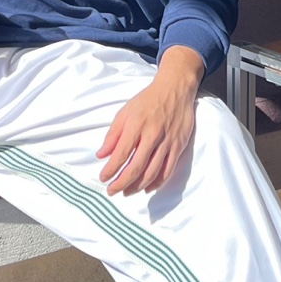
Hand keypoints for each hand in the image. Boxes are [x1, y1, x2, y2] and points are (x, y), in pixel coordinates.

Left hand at [97, 46, 203, 195]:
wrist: (175, 89)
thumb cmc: (147, 100)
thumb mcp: (125, 112)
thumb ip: (113, 134)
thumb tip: (101, 155)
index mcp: (136, 124)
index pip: (121, 154)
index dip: (111, 170)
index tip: (103, 178)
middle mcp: (152, 135)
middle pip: (136, 167)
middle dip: (121, 183)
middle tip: (112, 191)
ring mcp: (167, 142)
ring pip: (152, 172)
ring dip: (137, 187)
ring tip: (126, 192)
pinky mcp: (179, 146)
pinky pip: (168, 170)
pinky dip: (157, 183)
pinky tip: (147, 188)